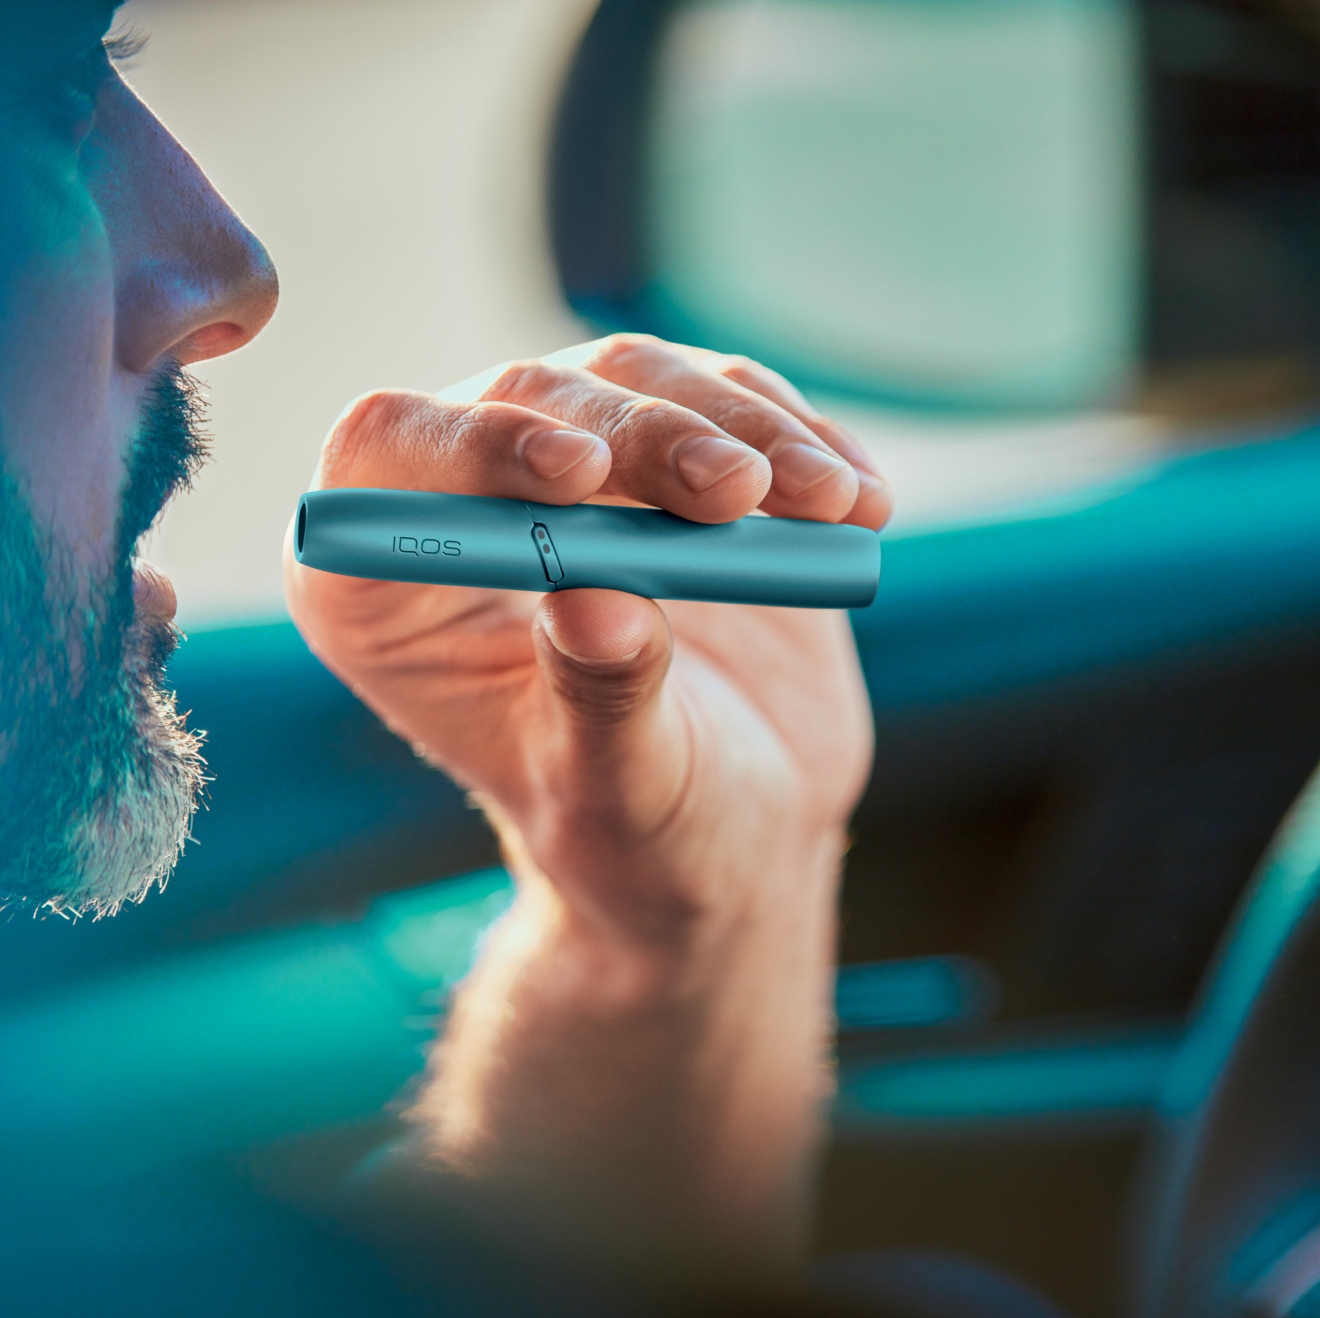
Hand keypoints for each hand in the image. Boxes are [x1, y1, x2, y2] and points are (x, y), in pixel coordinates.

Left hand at [283, 335, 890, 1277]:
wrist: (742, 822)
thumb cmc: (643, 832)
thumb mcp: (618, 789)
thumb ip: (598, 696)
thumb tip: (589, 594)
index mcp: (396, 588)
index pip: (384, 455)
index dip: (472, 441)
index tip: (583, 476)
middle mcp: (475, 505)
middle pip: (531, 399)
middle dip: (642, 437)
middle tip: (736, 493)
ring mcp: (586, 470)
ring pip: (640, 382)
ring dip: (740, 427)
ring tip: (822, 499)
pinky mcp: (681, 456)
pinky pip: (732, 404)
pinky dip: (800, 438)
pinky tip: (856, 498)